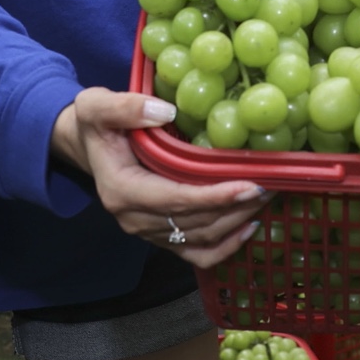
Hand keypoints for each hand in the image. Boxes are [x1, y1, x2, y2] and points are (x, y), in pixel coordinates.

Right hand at [50, 88, 265, 266]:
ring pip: (200, 240)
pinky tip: (249, 228)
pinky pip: (195, 254)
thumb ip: (126, 107)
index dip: (215, 197)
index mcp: (122, 191)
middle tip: (272, 185)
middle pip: (194, 223)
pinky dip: (225, 246)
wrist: (87, 146)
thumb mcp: (97, 106)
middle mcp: (134, 219)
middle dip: (236, 207)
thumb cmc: (95, 124)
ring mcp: (147, 232)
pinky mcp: (159, 236)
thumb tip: (166, 112)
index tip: (250, 186)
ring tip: (267, 198)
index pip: (176, 200)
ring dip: (236, 222)